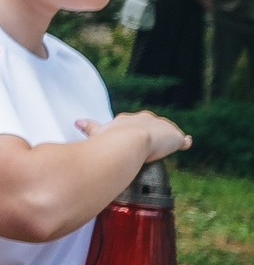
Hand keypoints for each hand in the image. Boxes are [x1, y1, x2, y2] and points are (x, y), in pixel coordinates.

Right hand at [75, 112, 191, 164]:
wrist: (128, 141)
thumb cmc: (110, 139)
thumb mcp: (97, 132)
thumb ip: (88, 126)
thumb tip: (76, 122)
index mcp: (125, 119)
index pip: (129, 121)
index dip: (129, 126)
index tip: (129, 130)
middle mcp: (143, 119)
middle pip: (148, 123)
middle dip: (148, 130)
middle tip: (148, 142)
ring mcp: (159, 128)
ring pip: (164, 130)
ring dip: (165, 137)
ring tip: (166, 145)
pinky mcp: (173, 137)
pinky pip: (181, 139)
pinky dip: (184, 142)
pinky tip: (187, 143)